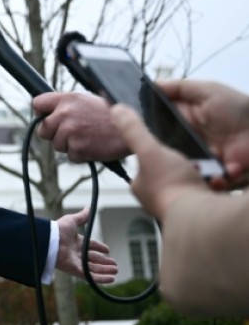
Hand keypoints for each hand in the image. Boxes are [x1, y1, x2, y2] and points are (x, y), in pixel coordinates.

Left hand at [33, 92, 128, 161]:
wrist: (134, 127)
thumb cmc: (111, 113)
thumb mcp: (86, 99)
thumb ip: (66, 104)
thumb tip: (47, 112)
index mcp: (67, 99)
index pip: (37, 103)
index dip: (41, 112)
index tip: (47, 117)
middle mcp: (65, 114)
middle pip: (42, 129)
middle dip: (53, 133)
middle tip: (71, 132)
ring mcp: (70, 132)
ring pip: (56, 145)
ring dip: (69, 145)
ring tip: (88, 137)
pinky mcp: (78, 148)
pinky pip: (70, 156)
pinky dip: (80, 154)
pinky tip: (93, 145)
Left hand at [54, 207, 116, 282]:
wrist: (51, 240)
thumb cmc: (59, 229)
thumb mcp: (72, 220)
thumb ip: (82, 216)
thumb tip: (88, 207)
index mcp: (76, 242)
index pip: (90, 246)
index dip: (99, 248)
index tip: (108, 250)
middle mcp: (76, 253)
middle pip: (93, 259)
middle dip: (104, 262)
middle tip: (115, 264)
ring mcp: (76, 263)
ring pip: (94, 269)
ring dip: (105, 270)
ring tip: (116, 270)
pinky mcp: (76, 271)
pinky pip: (90, 277)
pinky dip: (101, 279)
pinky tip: (111, 279)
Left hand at [109, 104, 206, 218]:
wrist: (200, 213)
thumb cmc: (172, 184)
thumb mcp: (150, 149)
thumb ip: (134, 131)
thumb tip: (116, 111)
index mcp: (140, 187)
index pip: (141, 166)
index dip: (151, 154)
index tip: (161, 149)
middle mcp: (155, 199)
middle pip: (163, 174)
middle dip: (174, 165)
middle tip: (185, 158)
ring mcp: (175, 205)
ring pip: (181, 183)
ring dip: (190, 174)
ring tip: (199, 167)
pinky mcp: (195, 210)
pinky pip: (197, 191)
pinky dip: (202, 184)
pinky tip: (208, 179)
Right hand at [158, 79, 248, 186]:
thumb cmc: (239, 108)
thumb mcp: (208, 91)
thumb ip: (180, 88)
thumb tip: (152, 85)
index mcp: (186, 120)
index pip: (161, 126)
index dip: (152, 129)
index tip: (146, 131)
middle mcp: (192, 140)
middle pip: (170, 150)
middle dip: (170, 154)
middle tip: (173, 153)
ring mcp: (205, 158)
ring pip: (187, 167)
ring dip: (194, 168)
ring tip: (201, 165)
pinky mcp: (220, 173)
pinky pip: (210, 180)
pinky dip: (217, 179)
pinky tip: (227, 170)